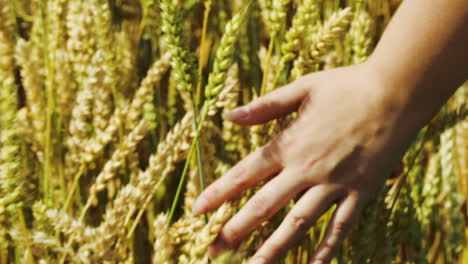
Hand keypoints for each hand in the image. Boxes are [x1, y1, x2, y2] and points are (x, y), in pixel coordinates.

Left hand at [193, 62, 420, 263]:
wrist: (396, 93)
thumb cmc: (346, 86)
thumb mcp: (301, 88)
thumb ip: (264, 106)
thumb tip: (229, 116)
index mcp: (289, 144)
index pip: (245, 173)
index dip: (219, 192)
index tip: (197, 210)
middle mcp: (307, 169)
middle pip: (264, 205)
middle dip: (236, 229)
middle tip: (214, 250)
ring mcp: (335, 184)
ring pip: (298, 222)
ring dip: (274, 247)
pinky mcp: (360, 192)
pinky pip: (341, 226)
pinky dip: (328, 248)